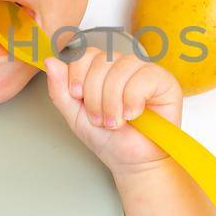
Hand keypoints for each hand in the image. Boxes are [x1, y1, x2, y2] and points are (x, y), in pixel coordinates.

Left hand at [43, 45, 181, 176]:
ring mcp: (145, 71)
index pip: (86, 53)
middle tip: (101, 119)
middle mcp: (124, 66)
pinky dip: (132, 101)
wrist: (132, 162)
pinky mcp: (165, 81)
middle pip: (102, 60)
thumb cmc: (108, 139)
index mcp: (103, 70)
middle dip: (95, 96)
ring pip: (120, 68)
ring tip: (116, 122)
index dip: (78, 74)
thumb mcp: (75, 115)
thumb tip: (50, 61)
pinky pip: (143, 78)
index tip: (78, 97)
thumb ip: (60, 89)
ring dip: (112, 102)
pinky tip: (134, 115)